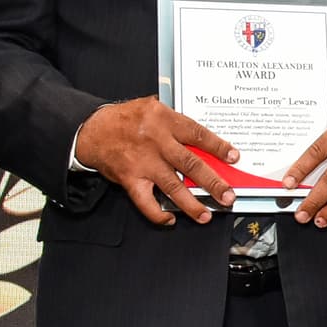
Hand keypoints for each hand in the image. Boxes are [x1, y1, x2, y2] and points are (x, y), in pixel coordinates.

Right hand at [75, 97, 239, 226]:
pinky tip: (170, 218)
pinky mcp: (130, 179)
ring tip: (206, 215)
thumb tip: (202, 138)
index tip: (233, 157)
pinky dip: (158, 213)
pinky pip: (146, 202)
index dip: (217, 147)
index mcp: (164, 120)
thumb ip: (174, 120)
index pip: (197, 134)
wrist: (92, 130)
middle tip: (228, 196)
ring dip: (192, 204)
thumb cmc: (125, 119)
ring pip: (173, 187)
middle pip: (190, 164)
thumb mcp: (151, 107)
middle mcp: (156, 142)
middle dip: (213, 182)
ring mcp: (143, 162)